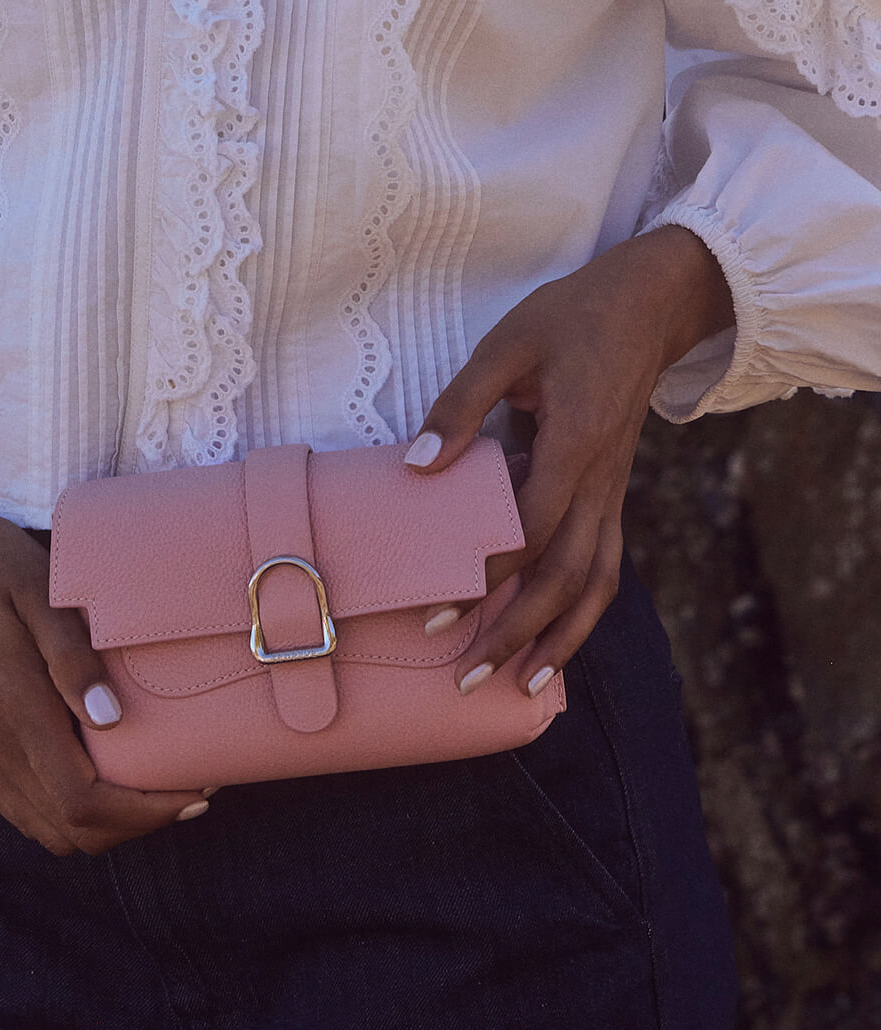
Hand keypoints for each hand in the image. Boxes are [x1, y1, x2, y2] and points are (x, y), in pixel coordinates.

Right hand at [0, 475, 208, 854]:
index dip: (144, 812)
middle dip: (135, 824)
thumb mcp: (39, 590)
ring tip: (150, 789)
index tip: (194, 793)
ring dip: (103, 824)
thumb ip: (72, 658)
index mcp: (10, 709)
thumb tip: (111, 721)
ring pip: (44, 829)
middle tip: (186, 792)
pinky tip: (100, 777)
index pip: (83, 801)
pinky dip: (68, 811)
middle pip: (70, 831)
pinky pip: (20, 808)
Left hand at [405, 226, 733, 696]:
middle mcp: (600, 483)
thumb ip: (460, 406)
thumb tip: (418, 466)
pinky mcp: (612, 498)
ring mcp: (612, 495)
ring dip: (559, 639)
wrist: (648, 307)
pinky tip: (554, 643)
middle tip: (466, 678)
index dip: (483, 578)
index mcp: (575, 446)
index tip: (435, 613)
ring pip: (595, 585)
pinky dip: (583, 614)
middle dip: (517, 633)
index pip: (529, 532)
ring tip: (518, 685)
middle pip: (565, 578)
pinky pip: (604, 569)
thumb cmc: (572, 319)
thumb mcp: (507, 345)